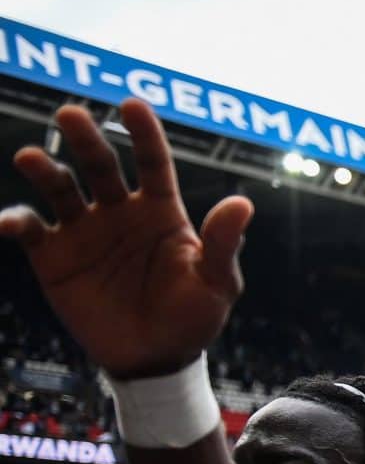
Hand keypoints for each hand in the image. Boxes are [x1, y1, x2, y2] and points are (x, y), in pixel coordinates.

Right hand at [0, 99, 251, 378]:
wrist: (156, 359)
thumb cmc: (193, 318)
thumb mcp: (216, 283)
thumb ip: (222, 244)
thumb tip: (243, 203)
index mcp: (161, 210)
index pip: (152, 161)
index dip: (144, 133)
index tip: (131, 104)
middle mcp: (120, 211)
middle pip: (101, 165)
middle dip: (85, 139)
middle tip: (69, 115)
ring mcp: (84, 230)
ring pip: (60, 188)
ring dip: (44, 170)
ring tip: (29, 158)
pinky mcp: (53, 256)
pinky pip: (30, 229)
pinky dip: (14, 220)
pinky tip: (8, 222)